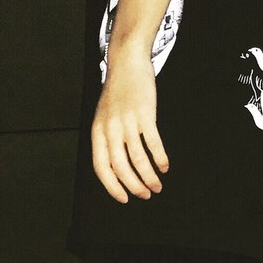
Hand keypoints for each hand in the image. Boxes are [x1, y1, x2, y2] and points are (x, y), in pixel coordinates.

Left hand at [92, 48, 168, 203]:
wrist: (127, 63)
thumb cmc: (117, 93)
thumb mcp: (104, 117)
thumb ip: (107, 139)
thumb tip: (116, 167)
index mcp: (97, 132)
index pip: (101, 167)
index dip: (112, 187)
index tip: (124, 198)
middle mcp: (110, 129)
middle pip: (121, 167)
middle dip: (134, 186)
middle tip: (146, 195)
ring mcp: (127, 121)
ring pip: (138, 159)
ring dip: (149, 177)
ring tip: (157, 186)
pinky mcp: (144, 114)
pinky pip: (152, 143)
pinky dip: (160, 158)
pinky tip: (165, 166)